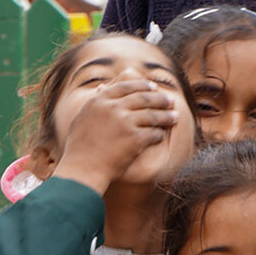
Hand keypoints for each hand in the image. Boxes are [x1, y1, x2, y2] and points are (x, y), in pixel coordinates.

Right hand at [53, 80, 177, 193]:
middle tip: (171, 100)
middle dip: (160, 99)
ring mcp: (125, 122)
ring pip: (152, 115)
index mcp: (99, 101)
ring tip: (175, 116)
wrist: (83, 168)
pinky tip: (162, 134)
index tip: (154, 87)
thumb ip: (96, 103)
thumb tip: (102, 88)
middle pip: (143, 98)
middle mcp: (113, 108)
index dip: (142, 85)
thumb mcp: (82, 117)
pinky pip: (153, 133)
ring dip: (166, 116)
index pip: (126, 86)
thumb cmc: (80, 147)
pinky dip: (159, 133)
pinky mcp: (135, 138)